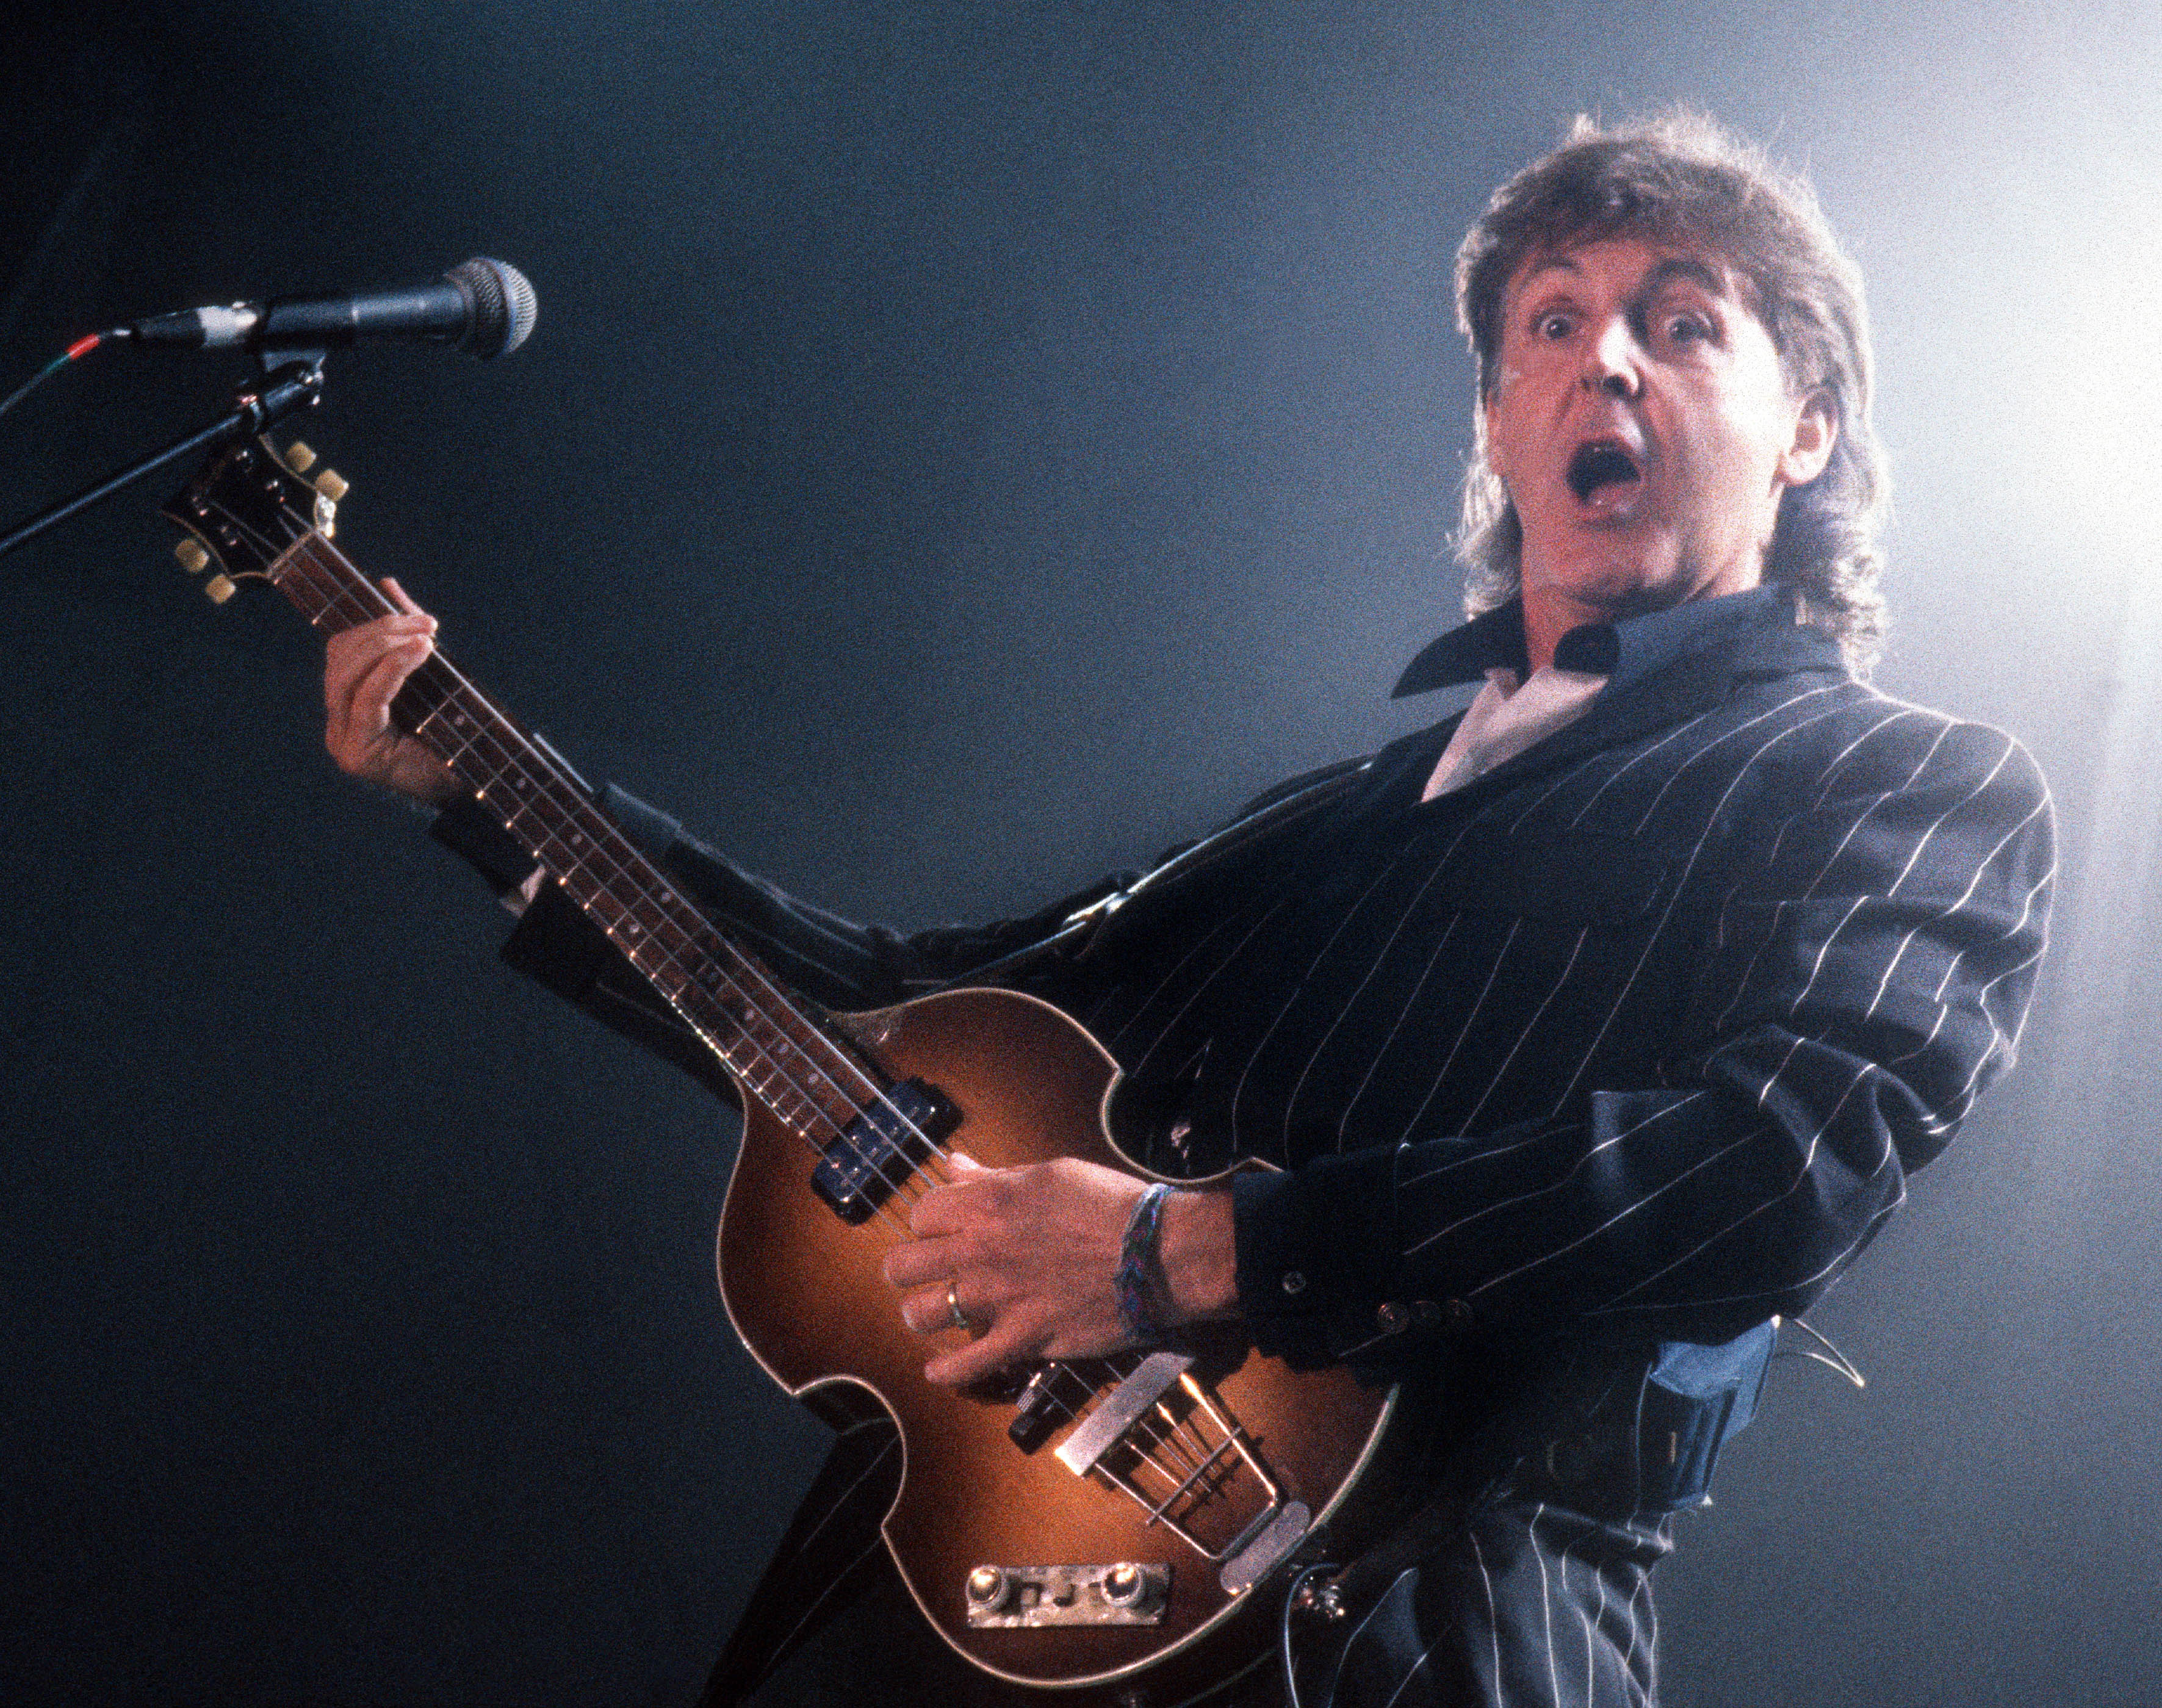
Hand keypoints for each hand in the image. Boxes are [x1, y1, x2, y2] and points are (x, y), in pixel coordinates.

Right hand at [323, 578, 461, 804]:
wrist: (471, 788)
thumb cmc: (451, 735)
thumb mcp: (429, 676)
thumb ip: (405, 633)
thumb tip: (387, 584)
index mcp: (348, 703)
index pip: (342, 652)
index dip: (374, 626)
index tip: (419, 617)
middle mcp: (337, 721)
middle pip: (340, 658)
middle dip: (382, 632)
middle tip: (426, 624)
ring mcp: (342, 739)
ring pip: (346, 675)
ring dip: (387, 646)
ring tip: (425, 637)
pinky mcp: (357, 753)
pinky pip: (367, 699)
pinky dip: (392, 670)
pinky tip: (418, 653)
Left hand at [881, 1154, 1236, 1387]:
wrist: (1159, 1253)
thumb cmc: (1111, 1206)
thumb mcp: (1049, 1174)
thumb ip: (993, 1177)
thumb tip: (955, 1167)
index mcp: (986, 1202)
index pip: (920, 1213)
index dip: (927, 1223)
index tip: (941, 1232)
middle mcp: (980, 1249)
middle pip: (903, 1265)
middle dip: (910, 1269)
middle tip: (929, 1273)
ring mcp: (997, 1297)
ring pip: (920, 1314)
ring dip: (922, 1315)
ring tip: (935, 1314)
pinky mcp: (1022, 1339)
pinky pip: (964, 1366)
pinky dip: (945, 1372)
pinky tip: (939, 1369)